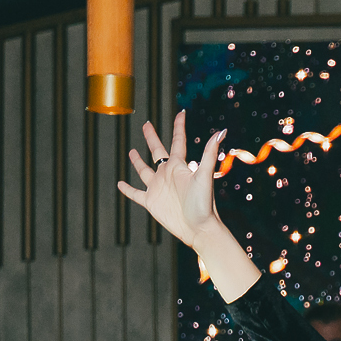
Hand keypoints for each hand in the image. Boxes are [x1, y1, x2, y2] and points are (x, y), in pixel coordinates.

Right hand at [117, 110, 226, 248]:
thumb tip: (221, 131)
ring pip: (144, 171)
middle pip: (157, 151)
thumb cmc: (204, 203)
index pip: (178, 141)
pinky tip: (120, 184)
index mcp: (179, 166)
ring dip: (138, 162)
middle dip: (151, 138)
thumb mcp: (205, 176)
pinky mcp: (151, 202)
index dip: (178, 126)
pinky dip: (127, 190)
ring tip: (132, 151)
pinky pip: (136, 194)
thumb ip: (209, 153)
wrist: (198, 228)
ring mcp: (158, 188)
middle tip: (146, 124)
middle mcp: (167, 174)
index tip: (181, 113)